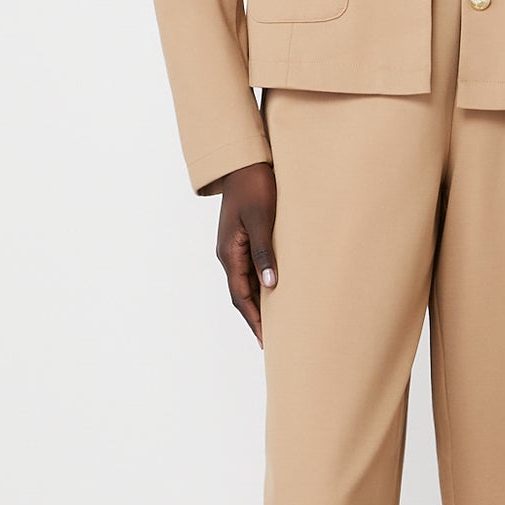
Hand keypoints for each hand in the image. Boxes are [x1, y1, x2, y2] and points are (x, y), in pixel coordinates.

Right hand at [214, 162, 278, 345]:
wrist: (244, 162)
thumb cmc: (255, 187)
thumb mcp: (262, 219)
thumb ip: (264, 252)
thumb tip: (271, 285)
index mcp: (229, 253)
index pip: (240, 296)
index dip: (253, 320)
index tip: (266, 341)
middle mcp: (228, 254)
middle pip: (241, 295)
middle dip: (255, 319)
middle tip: (272, 341)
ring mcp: (234, 247)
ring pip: (245, 283)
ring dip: (258, 304)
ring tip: (276, 324)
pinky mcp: (243, 239)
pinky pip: (250, 269)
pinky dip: (261, 285)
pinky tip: (275, 292)